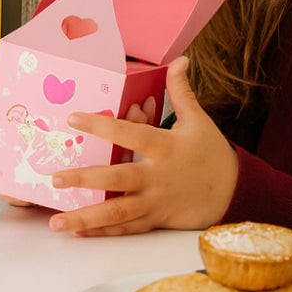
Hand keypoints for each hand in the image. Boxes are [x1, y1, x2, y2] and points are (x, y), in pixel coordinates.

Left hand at [47, 56, 237, 235]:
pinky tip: (79, 232)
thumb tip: (180, 60)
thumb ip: (181, 91)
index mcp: (164, 147)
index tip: (72, 118)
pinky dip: (103, 232)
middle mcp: (157, 177)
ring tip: (56, 220)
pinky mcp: (156, 221)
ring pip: (118, 213)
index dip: (101, 126)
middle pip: (117, 179)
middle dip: (86, 180)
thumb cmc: (211, 152)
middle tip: (56, 177)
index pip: (128, 134)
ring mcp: (155, 202)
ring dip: (86, 217)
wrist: (235, 192)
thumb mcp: (197, 119)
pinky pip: (126, 229)